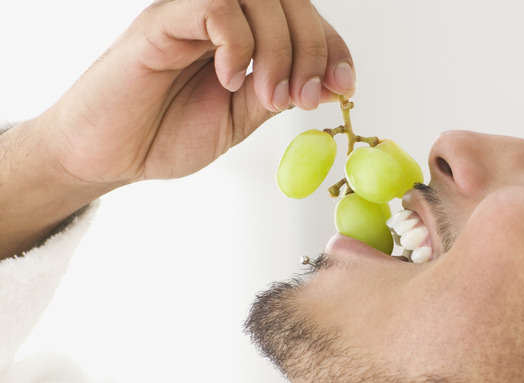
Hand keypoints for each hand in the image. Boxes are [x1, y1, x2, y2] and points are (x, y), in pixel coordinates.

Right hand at [43, 0, 354, 183]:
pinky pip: (214, 6)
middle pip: (289, 0)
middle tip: (304, 98)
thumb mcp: (242, 118)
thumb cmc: (167, 133)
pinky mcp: (161, 22)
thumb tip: (330, 83)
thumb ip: (279, 94)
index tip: (342, 87)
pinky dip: (236, 44)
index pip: (305, 18)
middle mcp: (222, 17)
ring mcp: (190, 15)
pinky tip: (229, 79)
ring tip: (267, 96)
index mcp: (246, 36)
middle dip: (312, 49)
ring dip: (279, 50)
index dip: (333, 46)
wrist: (110, 155)